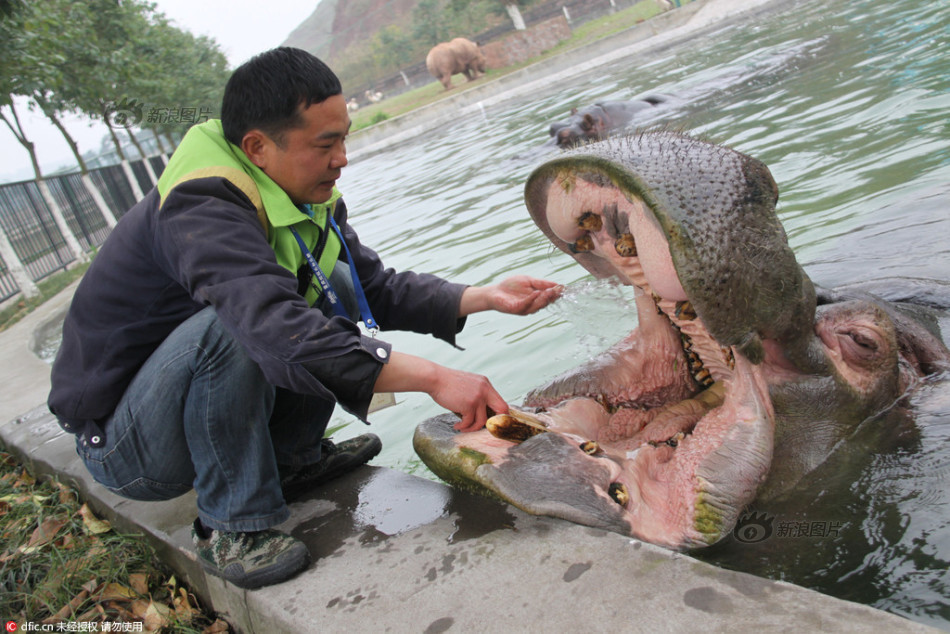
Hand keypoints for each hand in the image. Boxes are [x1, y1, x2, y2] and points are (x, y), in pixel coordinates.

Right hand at [373, 352, 507, 431]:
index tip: (492, 422)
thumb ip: (477, 395)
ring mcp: (478, 397)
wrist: (435, 378)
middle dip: (496, 422)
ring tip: (463, 428)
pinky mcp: (468, 405)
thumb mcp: (468, 385)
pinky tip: (457, 426)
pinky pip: (469, 422)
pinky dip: (463, 427)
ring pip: (483, 421)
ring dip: (472, 428)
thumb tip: (482, 414)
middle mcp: (485, 390)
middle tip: (486, 430)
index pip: (501, 402)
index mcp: (485, 384)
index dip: (500, 414)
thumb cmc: (447, 384)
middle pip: (501, 410)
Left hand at [460, 276, 561, 316]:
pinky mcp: (516, 309)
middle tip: (558, 290)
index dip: (557, 293)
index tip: (564, 287)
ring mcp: (524, 309)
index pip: (549, 297)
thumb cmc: (510, 286)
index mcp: (536, 299)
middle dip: (553, 296)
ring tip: (550, 291)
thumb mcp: (528, 281)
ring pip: (537, 305)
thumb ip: (541, 283)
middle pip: (545, 302)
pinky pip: (526, 305)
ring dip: (544, 298)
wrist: (493, 292)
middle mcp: (532, 305)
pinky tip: (536, 292)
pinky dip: (532, 299)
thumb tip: (556, 284)